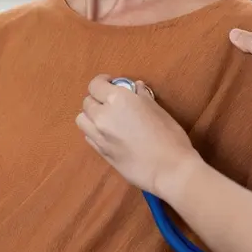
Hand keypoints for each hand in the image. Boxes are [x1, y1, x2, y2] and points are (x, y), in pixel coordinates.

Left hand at [76, 76, 201, 196]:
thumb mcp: (158, 110)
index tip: (112, 82)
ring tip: (107, 118)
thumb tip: (136, 88)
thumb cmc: (169, 135)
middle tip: (112, 101)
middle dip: (97, 98)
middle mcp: (102, 116)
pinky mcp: (101, 153)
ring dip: (91, 115)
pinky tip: (109, 134)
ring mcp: (99, 136)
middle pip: (87, 102)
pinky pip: (88, 136)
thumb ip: (142, 96)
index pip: (95, 85)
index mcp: (117, 100)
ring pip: (82, 120)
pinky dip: (94, 131)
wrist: (168, 169)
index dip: (103, 81)